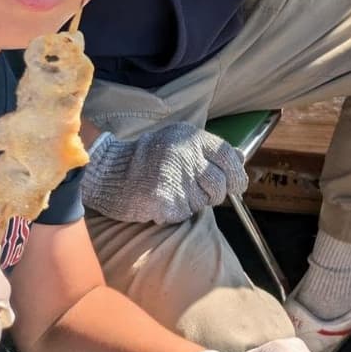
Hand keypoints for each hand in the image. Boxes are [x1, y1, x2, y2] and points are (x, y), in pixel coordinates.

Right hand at [82, 123, 247, 224]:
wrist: (110, 172)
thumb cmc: (146, 158)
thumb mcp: (178, 141)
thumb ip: (208, 149)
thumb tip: (240, 157)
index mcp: (190, 138)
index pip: (228, 156)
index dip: (237, 174)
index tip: (237, 185)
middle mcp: (186, 155)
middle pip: (220, 184)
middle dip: (216, 194)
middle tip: (202, 193)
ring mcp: (176, 178)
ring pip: (204, 201)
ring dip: (194, 203)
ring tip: (175, 192)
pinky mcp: (166, 201)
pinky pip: (185, 213)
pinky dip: (178, 212)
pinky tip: (163, 201)